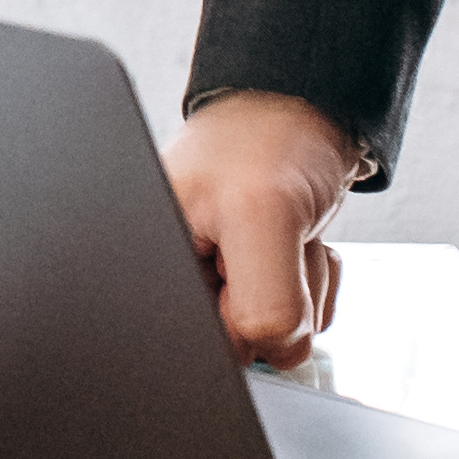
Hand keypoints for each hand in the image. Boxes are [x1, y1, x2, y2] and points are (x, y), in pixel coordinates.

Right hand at [165, 88, 360, 368]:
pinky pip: (296, 319)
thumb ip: (264, 304)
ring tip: (284, 229)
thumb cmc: (271, 138)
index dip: (235, 317)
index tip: (243, 266)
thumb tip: (274, 351)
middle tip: (271, 239)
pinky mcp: (251, 282)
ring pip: (275, 333)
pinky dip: (312, 282)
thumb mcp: (264, 215)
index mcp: (146, 259)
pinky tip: (296, 240)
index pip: (195, 342)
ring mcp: (214, 282)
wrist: (308, 108)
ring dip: (300, 285)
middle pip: (240, 344)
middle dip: (275, 298)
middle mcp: (173, 275)